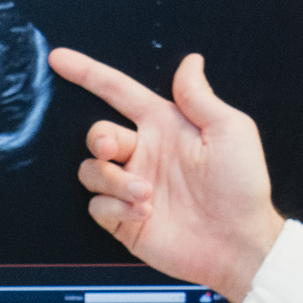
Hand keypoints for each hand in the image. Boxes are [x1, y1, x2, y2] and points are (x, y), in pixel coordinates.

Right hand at [47, 47, 286, 301]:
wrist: (238, 243)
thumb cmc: (242, 186)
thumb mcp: (229, 130)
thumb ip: (199, 97)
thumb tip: (190, 61)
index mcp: (164, 126)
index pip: (118, 92)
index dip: (88, 73)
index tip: (60, 59)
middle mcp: (144, 154)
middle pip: (98, 134)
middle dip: (99, 139)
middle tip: (114, 150)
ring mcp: (131, 188)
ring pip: (91, 171)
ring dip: (112, 180)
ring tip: (145, 195)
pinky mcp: (125, 220)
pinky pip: (97, 206)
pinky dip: (115, 208)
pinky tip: (144, 213)